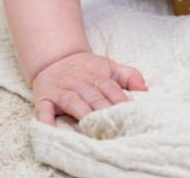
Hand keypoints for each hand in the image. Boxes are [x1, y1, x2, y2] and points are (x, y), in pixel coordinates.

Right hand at [32, 52, 146, 124]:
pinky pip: (43, 110)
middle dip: (104, 111)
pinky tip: (52, 130)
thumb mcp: (108, 67)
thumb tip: (146, 90)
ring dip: (82, 114)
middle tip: (114, 127)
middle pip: (93, 96)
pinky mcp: (44, 99)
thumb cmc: (85, 69)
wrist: (53, 58)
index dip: (120, 101)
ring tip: (91, 129)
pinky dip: (46, 120)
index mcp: (96, 76)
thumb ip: (129, 75)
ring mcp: (61, 91)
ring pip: (73, 102)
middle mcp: (78, 83)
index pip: (110, 88)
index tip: (130, 115)